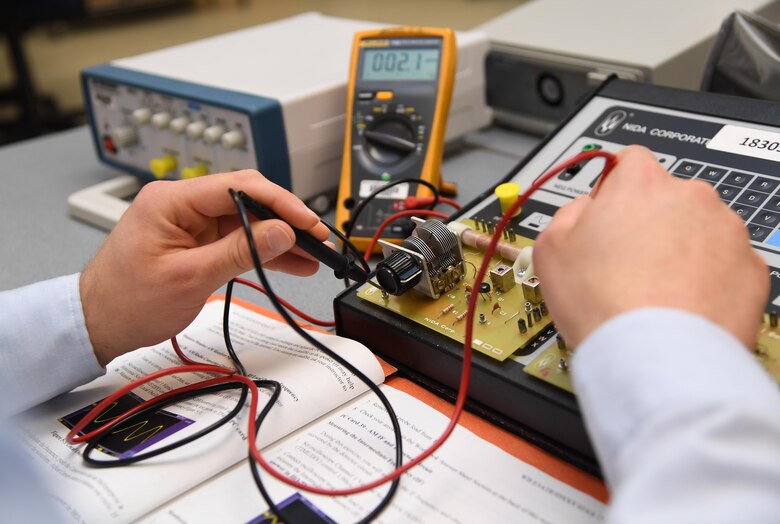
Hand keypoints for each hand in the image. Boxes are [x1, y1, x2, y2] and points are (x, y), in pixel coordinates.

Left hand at [80, 170, 327, 365]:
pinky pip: (238, 239)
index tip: (307, 222)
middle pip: (248, 199)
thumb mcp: (189, 277)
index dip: (280, 202)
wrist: (98, 324)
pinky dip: (263, 250)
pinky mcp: (197, 240)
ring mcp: (191, 222)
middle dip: (285, 220)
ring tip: (313, 256)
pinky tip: (291, 262)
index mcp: (172, 200)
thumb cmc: (127, 301)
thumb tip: (281, 231)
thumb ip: (239, 250)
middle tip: (316, 240)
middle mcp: (182, 204)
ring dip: (279, 238)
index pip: (239, 186)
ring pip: (248, 221)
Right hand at [533, 146, 768, 347]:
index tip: (608, 214)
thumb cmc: (604, 303)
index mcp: (641, 183)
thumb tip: (585, 210)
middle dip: (649, 224)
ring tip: (655, 291)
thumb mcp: (550, 248)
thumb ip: (569, 214)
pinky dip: (708, 280)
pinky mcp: (752, 270)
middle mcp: (692, 197)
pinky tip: (682, 305)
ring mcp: (728, 233)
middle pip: (667, 200)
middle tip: (626, 264)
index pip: (629, 161)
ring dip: (681, 251)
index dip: (613, 189)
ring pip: (700, 232)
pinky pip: (726, 266)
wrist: (657, 356)